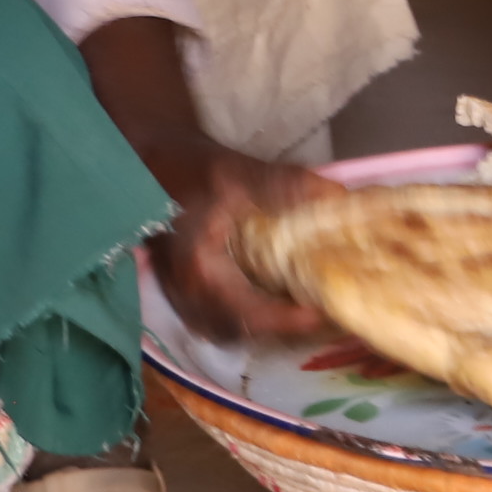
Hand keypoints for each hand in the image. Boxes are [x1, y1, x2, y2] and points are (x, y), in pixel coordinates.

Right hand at [148, 147, 342, 343]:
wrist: (151, 160)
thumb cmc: (193, 167)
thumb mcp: (243, 172)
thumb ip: (292, 187)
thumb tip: (340, 199)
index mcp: (198, 268)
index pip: (246, 313)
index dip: (285, 320)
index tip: (320, 314)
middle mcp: (184, 291)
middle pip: (237, 331)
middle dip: (279, 329)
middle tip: (318, 317)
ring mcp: (178, 294)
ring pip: (224, 329)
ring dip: (261, 327)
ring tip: (299, 313)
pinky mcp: (180, 291)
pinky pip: (215, 319)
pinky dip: (244, 319)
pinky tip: (269, 303)